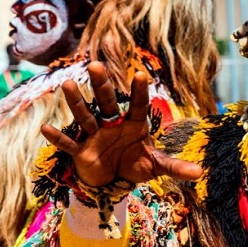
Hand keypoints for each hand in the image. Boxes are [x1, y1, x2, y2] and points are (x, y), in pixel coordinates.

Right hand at [40, 61, 202, 186]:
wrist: (111, 181)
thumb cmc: (134, 165)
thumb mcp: (155, 167)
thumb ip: (174, 167)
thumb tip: (201, 172)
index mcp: (133, 124)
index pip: (138, 105)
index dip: (139, 92)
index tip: (140, 74)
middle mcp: (112, 125)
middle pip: (107, 103)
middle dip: (101, 86)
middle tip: (96, 65)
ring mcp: (95, 136)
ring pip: (85, 116)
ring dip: (77, 103)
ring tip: (67, 84)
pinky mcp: (81, 151)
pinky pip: (69, 144)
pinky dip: (58, 138)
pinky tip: (46, 129)